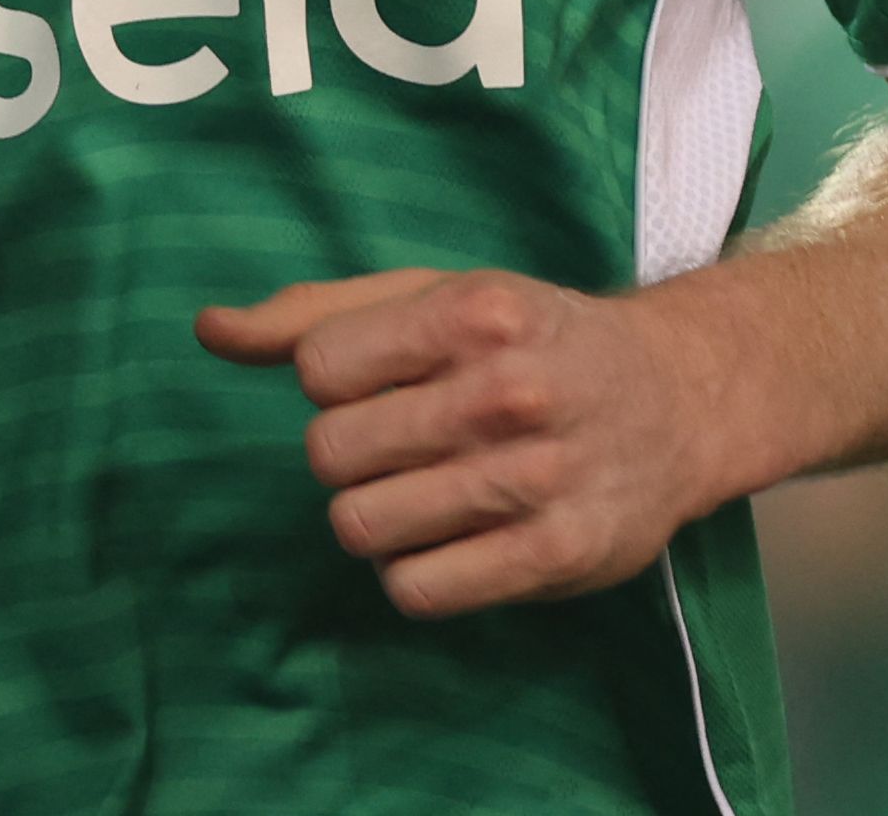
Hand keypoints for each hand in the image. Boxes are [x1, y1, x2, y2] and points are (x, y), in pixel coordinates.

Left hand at [196, 268, 732, 617]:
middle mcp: (507, 391)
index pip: (318, 368)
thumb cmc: (533, 341)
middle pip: (330, 452)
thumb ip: (316, 313)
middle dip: (349, 454)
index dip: (335, 381)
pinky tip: (450, 539)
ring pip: (363, 528)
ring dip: (376, 517)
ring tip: (423, 492)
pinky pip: (419, 589)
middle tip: (402, 444)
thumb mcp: (436, 296)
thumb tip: (209, 330)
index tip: (383, 381)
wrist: (678, 398)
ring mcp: (536, 478)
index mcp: (473, 311)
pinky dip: (414, 572)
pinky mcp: (557, 555)